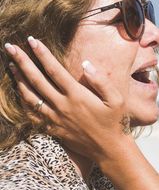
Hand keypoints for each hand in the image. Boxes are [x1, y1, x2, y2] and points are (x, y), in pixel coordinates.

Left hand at [5, 38, 134, 159]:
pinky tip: (19, 91)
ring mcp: (54, 117)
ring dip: (18, 79)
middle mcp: (62, 105)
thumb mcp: (116, 99)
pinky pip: (31, 113)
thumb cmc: (115, 121)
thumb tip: (85, 63)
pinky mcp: (51, 128)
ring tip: (11, 65)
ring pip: (30, 95)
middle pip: (36, 79)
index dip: (42, 54)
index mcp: (77, 95)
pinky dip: (23, 100)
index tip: (31, 40)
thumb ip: (101, 81)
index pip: (54, 70)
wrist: (108, 149)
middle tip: (10, 47)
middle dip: (22, 61)